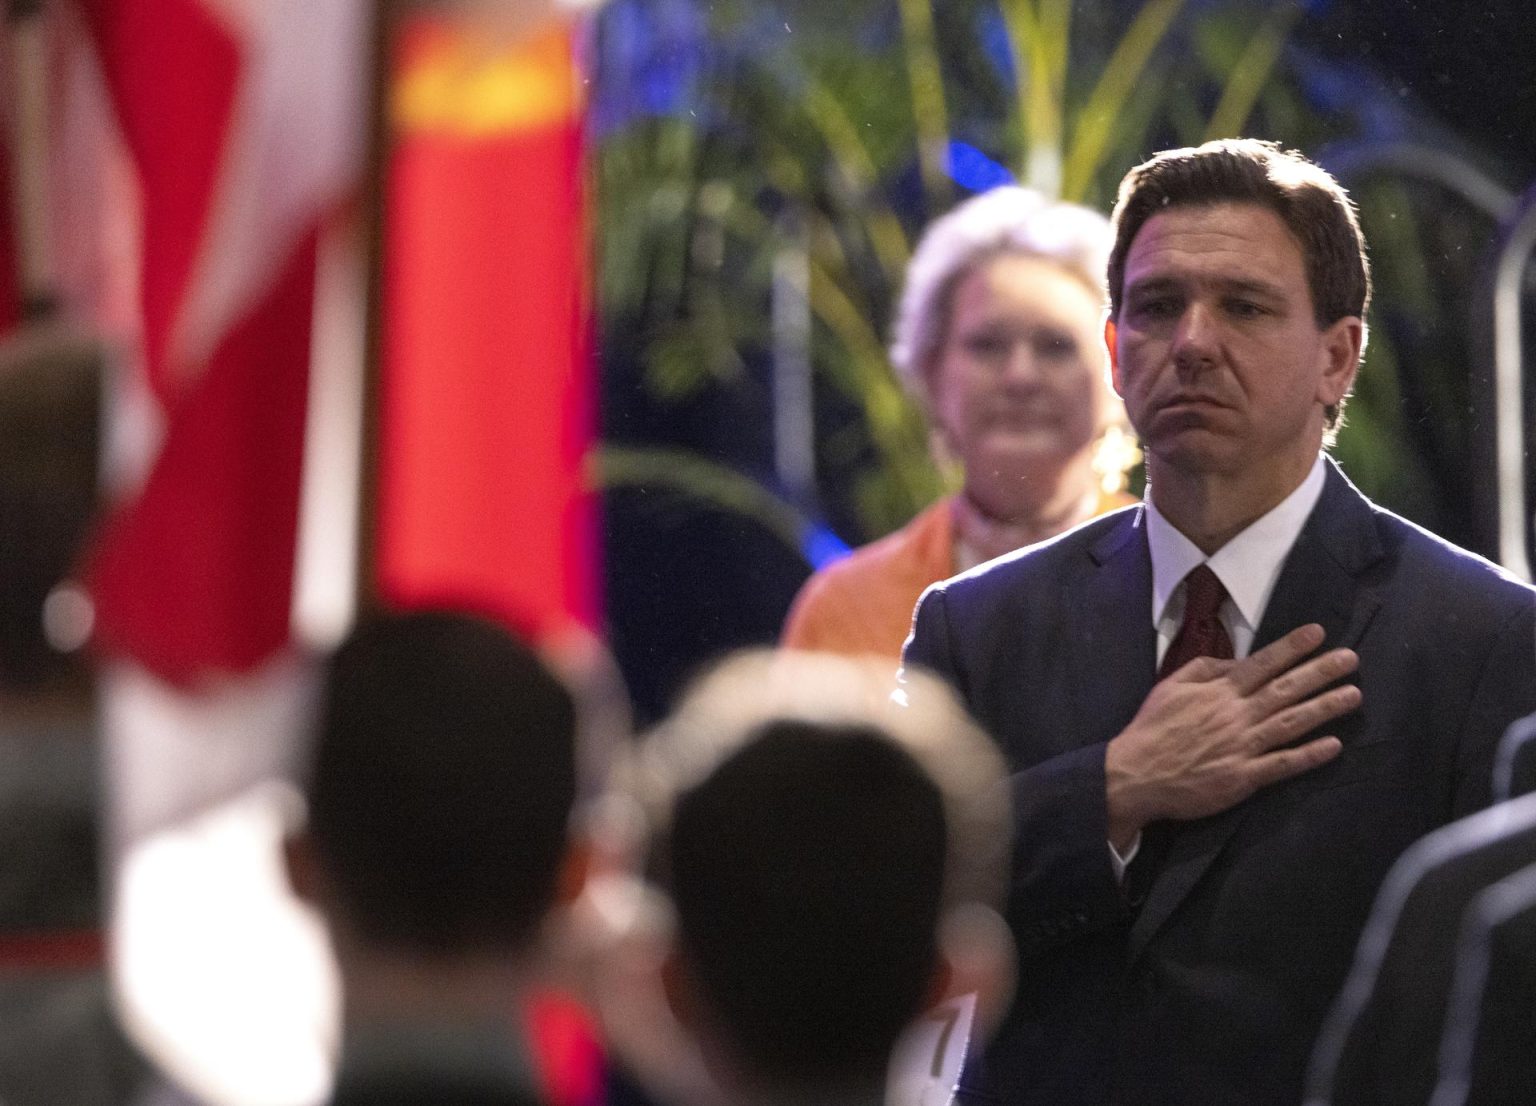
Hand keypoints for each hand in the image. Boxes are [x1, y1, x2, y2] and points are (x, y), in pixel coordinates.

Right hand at [1104, 623, 1359, 848]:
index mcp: (1219, 691)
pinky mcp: (1243, 777)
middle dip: (1320, 671)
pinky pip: (1282, 764)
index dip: (1292, 647)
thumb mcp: (1170, 685)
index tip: (1319, 633)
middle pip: (1286, 689)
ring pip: (1291, 723)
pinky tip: (1334, 745)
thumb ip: (1205, 668)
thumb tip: (1237, 661)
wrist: (1137, 774)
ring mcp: (1243, 746)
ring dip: (1325, 708)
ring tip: (1354, 695)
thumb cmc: (1153, 728)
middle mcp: (1237, 715)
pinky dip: (1308, 755)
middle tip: (1351, 658)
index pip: (1262, 663)